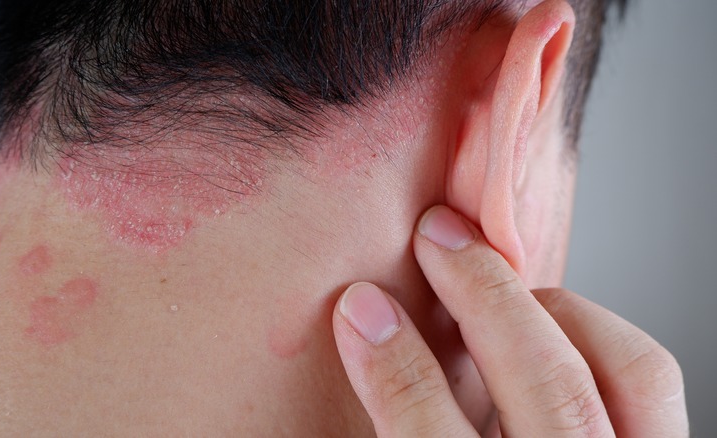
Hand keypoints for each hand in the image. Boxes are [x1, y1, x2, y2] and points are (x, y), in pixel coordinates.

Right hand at [332, 206, 687, 436]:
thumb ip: (409, 430)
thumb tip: (365, 351)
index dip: (395, 369)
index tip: (359, 308)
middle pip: (548, 391)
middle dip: (485, 296)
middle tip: (438, 238)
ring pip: (624, 373)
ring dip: (551, 306)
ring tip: (494, 277)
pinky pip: (646, 378)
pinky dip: (595, 330)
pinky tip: (545, 321)